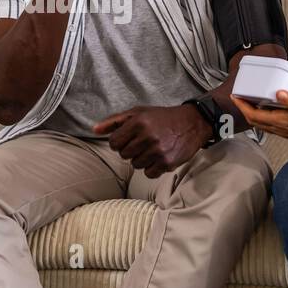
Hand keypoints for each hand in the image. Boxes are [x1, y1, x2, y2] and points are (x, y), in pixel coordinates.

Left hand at [93, 104, 211, 178]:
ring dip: (142, 159)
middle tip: (143, 142)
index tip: (128, 139)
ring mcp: (158, 151)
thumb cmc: (162, 117)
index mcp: (138, 122)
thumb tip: (94, 130)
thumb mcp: (138, 113)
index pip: (113, 143)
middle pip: (124, 155)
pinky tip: (159, 157)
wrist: (192, 123)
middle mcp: (147, 136)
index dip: (119, 142)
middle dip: (131, 150)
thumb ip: (114, 121)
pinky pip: (149, 173)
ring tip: (153, 148)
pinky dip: (152, 168)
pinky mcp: (168, 162)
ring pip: (136, 165)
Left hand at [232, 90, 287, 145]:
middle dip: (244, 110)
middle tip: (240, 98)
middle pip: (254, 121)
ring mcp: (285, 131)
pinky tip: (269, 110)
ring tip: (250, 103)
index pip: (254, 116)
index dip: (242, 106)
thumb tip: (279, 93)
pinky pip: (271, 125)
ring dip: (253, 114)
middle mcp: (281, 129)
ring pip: (262, 124)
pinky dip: (264, 117)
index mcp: (282, 122)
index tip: (236, 97)